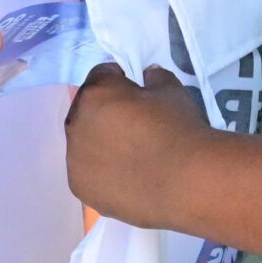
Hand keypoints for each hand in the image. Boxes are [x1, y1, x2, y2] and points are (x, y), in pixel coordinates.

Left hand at [65, 64, 214, 231]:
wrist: (186, 182)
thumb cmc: (178, 129)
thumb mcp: (172, 91)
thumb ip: (155, 76)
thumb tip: (148, 74)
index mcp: (95, 93)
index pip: (102, 75)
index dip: (121, 81)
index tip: (137, 93)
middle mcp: (76, 123)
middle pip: (87, 110)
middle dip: (106, 112)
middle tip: (134, 126)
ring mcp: (75, 159)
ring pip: (84, 144)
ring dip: (101, 144)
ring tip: (132, 157)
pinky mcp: (81, 188)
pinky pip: (88, 173)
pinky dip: (103, 173)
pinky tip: (127, 178)